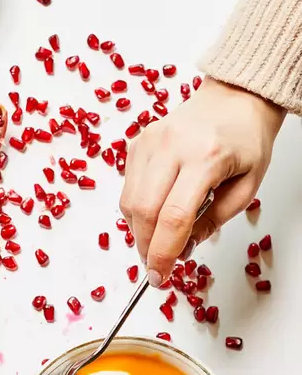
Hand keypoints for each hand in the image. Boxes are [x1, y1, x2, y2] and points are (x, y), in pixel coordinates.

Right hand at [119, 77, 284, 285]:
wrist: (235, 98)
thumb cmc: (245, 141)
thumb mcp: (246, 188)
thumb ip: (213, 222)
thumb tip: (182, 250)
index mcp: (206, 156)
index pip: (175, 217)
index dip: (164, 253)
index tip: (161, 275)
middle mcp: (173, 145)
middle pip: (144, 211)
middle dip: (146, 247)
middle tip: (156, 265)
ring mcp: (150, 141)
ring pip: (129, 202)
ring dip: (139, 230)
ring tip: (159, 238)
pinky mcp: (137, 142)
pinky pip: (128, 188)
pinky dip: (137, 209)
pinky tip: (157, 210)